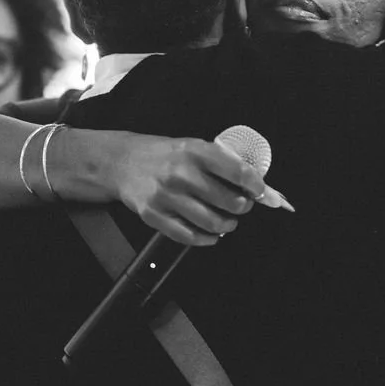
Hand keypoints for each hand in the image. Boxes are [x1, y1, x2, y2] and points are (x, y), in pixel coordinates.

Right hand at [107, 133, 285, 245]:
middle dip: (243, 207)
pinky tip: (210, 233)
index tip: (261, 191)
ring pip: (213, 223)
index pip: (238, 172)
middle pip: (229, 202)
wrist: (123, 162)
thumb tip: (253, 183)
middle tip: (242, 205)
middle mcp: (181, 174)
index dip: (256, 186)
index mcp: (194, 152)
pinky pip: (190, 236)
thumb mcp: (192, 146)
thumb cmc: (163, 155)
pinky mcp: (154, 216)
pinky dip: (207, 239)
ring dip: (227, 225)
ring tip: (227, 220)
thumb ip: (220, 163)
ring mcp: (166, 197)